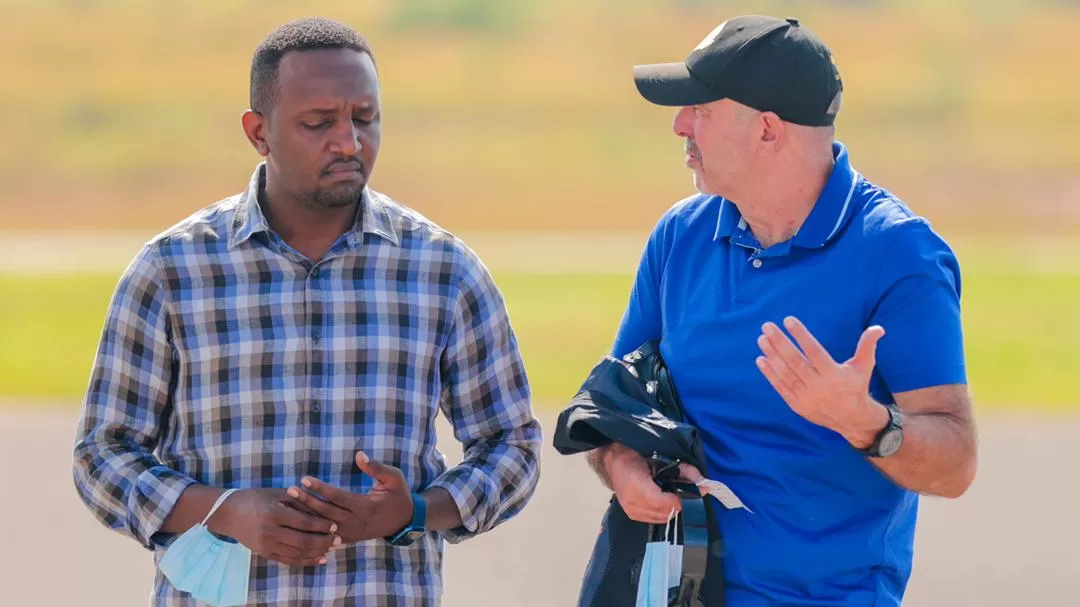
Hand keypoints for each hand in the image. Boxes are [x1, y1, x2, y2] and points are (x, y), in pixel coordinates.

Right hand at [208, 488, 338, 567]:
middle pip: (303, 541)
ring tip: (331, 549)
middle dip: (323, 541)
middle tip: (338, 539)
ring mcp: (266, 545)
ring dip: (317, 553)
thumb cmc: (255, 498)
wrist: (228, 513)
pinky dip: (305, 561)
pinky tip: (318, 558)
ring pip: (297, 554)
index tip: (334, 525)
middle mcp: (270, 532)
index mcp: (274, 514)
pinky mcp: (265, 554)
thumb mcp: (277, 494)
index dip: (321, 525)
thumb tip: (322, 508)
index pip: (304, 523)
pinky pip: (288, 560)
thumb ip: (299, 501)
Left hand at [287, 451, 413, 543]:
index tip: (305, 479)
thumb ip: (376, 467)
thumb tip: (359, 454)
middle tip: (290, 490)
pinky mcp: (349, 538)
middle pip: (326, 512)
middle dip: (307, 501)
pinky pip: (327, 535)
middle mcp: (357, 522)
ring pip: (324, 525)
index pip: (337, 497)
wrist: (405, 520)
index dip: (320, 488)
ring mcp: (352, 533)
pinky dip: (313, 528)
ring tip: (290, 504)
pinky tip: (299, 521)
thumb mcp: (394, 477)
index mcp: (366, 506)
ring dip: (306, 515)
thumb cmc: (399, 495)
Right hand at [601, 443, 701, 523]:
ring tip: (674, 495)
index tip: (688, 493)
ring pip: (661, 518)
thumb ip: (683, 470)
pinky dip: (663, 512)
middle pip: (664, 513)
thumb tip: (704, 484)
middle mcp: (631, 501)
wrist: (613, 459)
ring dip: (671, 509)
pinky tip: (665, 500)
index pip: (660, 501)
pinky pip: (654, 519)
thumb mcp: (660, 456)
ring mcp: (630, 510)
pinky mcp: (632, 515)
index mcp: (635, 484)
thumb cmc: (634, 454)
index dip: (677, 500)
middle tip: (684, 493)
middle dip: (678, 505)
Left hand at [756, 316, 888, 446]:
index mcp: (834, 374)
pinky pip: (780, 387)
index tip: (788, 320)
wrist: (852, 419)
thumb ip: (867, 346)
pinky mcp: (797, 404)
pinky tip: (761, 359)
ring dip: (771, 355)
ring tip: (762, 339)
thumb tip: (878, 328)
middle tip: (767, 326)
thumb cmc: (856, 387)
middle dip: (779, 342)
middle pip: (795, 361)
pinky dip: (769, 374)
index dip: (801, 335)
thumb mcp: (864, 366)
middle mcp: (818, 386)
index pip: (814, 351)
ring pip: (785, 373)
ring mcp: (806, 396)